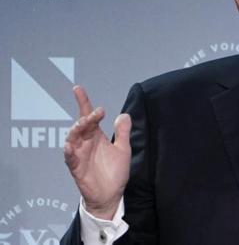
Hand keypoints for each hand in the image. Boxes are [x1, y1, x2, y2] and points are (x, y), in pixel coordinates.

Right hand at [63, 85, 131, 219]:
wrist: (111, 195)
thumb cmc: (115, 172)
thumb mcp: (123, 149)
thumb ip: (123, 132)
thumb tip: (124, 114)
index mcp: (96, 136)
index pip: (88, 116)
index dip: (83, 102)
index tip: (78, 89)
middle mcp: (86, 143)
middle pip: (81, 125)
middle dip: (86, 117)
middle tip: (97, 113)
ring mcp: (79, 154)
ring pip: (72, 138)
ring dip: (76, 129)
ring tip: (83, 123)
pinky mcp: (76, 168)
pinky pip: (70, 158)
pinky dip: (69, 151)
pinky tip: (71, 145)